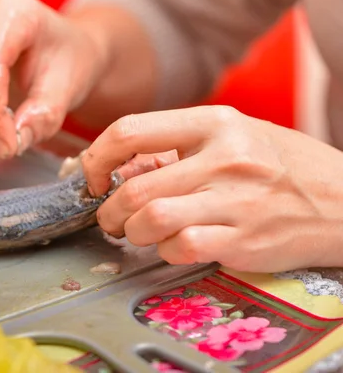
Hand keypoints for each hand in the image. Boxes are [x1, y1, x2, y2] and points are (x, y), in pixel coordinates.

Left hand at [82, 105, 342, 272]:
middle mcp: (224, 157)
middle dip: (107, 211)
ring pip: (149, 219)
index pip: (130, 130)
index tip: (92, 176)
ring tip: (137, 233)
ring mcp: (236, 200)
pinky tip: (174, 246)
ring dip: (131, 233)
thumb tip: (118, 170)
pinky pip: (181, 248)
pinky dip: (166, 251)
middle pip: (133, 188)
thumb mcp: (234, 136)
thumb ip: (177, 148)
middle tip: (110, 218)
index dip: (96, 158)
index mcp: (215, 122)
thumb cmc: (282, 165)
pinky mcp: (244, 240)